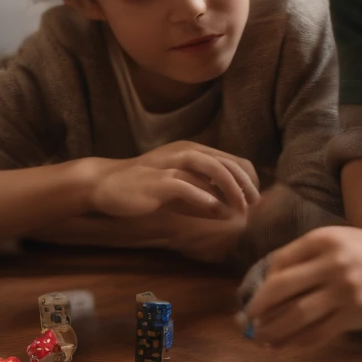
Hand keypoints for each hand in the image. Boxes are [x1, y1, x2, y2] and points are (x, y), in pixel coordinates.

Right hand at [86, 142, 259, 219]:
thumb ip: (202, 195)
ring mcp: (171, 164)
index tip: (255, 198)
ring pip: (211, 168)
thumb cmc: (145, 187)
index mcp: (192, 151)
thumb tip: (228, 211)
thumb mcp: (178, 189)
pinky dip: (204, 197)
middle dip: (245, 184)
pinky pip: (186, 185)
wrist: (106, 185)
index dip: (248, 178)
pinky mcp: (157, 180)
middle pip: (226, 162)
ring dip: (231, 188)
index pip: (231, 159)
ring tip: (241, 208)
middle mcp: (185, 152)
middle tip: (255, 204)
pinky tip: (217, 210)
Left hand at [243, 225, 361, 347]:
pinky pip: (317, 333)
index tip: (256, 295)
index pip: (280, 261)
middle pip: (280, 288)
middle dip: (258, 306)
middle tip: (246, 318)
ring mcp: (343, 291)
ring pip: (295, 315)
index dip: (262, 281)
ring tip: (259, 337)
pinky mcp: (354, 316)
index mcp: (323, 239)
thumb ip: (308, 256)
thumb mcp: (339, 241)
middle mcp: (331, 263)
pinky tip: (285, 346)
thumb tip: (270, 279)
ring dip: (272, 329)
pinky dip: (296, 342)